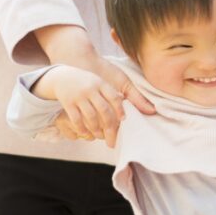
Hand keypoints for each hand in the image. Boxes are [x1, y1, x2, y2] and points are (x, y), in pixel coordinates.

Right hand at [33, 24, 155, 145]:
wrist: (63, 74)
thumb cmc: (92, 80)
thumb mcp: (110, 81)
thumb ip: (130, 94)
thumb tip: (152, 110)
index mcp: (101, 83)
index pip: (114, 98)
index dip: (120, 111)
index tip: (123, 122)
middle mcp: (90, 88)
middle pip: (104, 110)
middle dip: (109, 127)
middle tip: (112, 139)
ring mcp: (78, 95)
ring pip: (90, 116)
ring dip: (96, 130)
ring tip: (100, 136)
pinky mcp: (67, 102)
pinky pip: (76, 119)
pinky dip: (82, 128)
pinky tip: (86, 134)